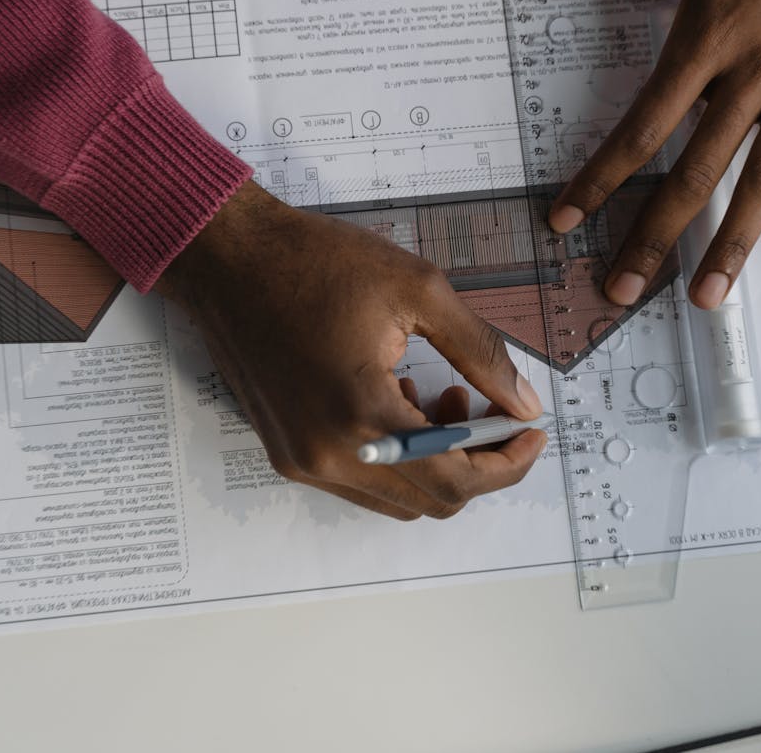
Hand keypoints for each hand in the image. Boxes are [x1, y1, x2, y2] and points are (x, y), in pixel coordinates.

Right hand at [157, 182, 547, 519]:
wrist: (228, 259)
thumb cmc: (317, 262)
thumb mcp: (418, 290)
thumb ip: (480, 353)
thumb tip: (524, 403)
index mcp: (363, 415)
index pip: (457, 480)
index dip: (507, 463)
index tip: (531, 432)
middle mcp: (328, 455)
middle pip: (431, 501)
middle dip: (475, 461)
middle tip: (490, 408)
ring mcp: (301, 461)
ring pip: (396, 499)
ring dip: (435, 463)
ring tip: (441, 395)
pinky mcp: (286, 452)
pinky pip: (360, 482)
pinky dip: (395, 459)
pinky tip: (397, 398)